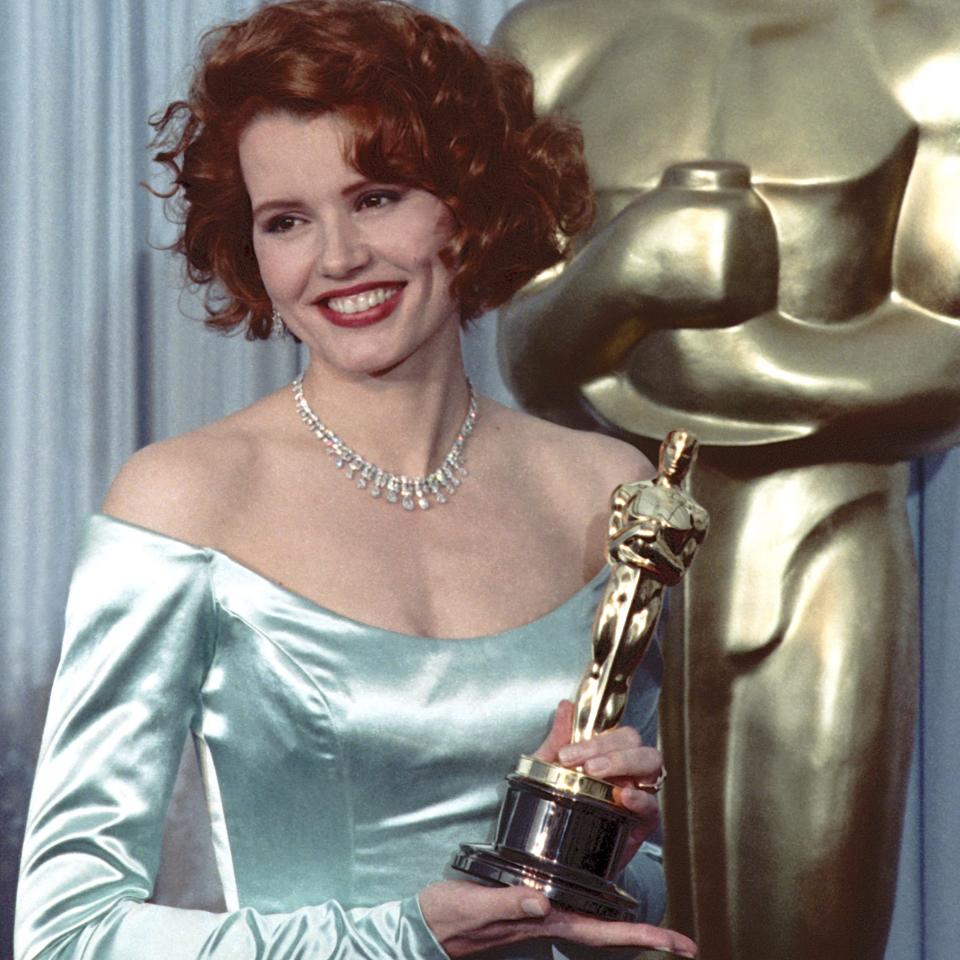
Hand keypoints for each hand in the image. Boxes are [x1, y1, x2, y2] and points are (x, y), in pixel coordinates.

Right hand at [419, 880, 695, 957]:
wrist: (428, 924)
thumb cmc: (448, 918)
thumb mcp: (473, 907)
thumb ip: (506, 905)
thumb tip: (541, 904)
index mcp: (542, 920)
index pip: (601, 932)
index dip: (641, 937)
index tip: (677, 945)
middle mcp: (549, 919)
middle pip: (609, 931)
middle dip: (648, 937)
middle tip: (685, 944)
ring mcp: (541, 914)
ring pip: (595, 920)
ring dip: (629, 925)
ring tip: (660, 929)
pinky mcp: (529, 904)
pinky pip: (574, 907)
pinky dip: (599, 906)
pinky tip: (607, 900)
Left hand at [536, 701, 661, 869]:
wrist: (556, 850)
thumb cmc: (557, 804)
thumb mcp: (549, 770)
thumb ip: (559, 739)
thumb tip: (566, 706)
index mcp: (607, 753)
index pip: (615, 732)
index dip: (594, 739)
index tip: (567, 754)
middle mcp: (627, 768)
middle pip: (635, 742)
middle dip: (609, 748)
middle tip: (584, 765)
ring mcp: (638, 792)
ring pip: (650, 763)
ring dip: (623, 763)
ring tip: (596, 774)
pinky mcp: (643, 822)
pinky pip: (652, 805)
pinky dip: (640, 799)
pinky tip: (623, 797)